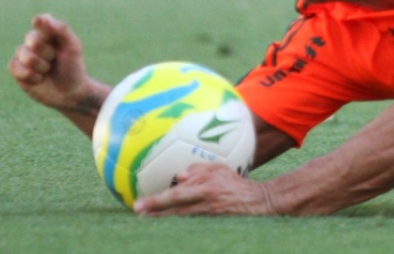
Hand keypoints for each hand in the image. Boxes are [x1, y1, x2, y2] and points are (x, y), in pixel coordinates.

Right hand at [9, 13, 101, 113]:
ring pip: (23, 53)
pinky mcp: (17, 69)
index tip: (39, 21)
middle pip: (32, 38)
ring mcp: (24, 55)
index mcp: (50, 33)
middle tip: (54, 59)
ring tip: (47, 70)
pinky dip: (29, 75)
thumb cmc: (73, 68)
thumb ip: (62, 30)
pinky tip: (38, 79)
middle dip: (46, 52)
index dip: (40, 22)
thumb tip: (44, 18)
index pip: (42, 21)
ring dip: (39, 65)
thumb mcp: (72, 48)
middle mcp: (35, 41)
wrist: (69, 93)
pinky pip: (14, 66)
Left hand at [135, 163, 274, 216]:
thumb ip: (199, 170)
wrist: (257, 201)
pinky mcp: (210, 222)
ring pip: (178, 218)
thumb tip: (179, 176)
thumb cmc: (236, 183)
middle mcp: (204, 201)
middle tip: (137, 215)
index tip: (138, 204)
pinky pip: (188, 222)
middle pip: (173, 209)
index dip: (156, 200)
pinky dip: (175, 223)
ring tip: (145, 220)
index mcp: (206, 186)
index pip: (176, 194)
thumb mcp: (220, 169)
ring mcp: (207, 214)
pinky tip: (165, 224)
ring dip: (161, 219)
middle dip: (154, 213)